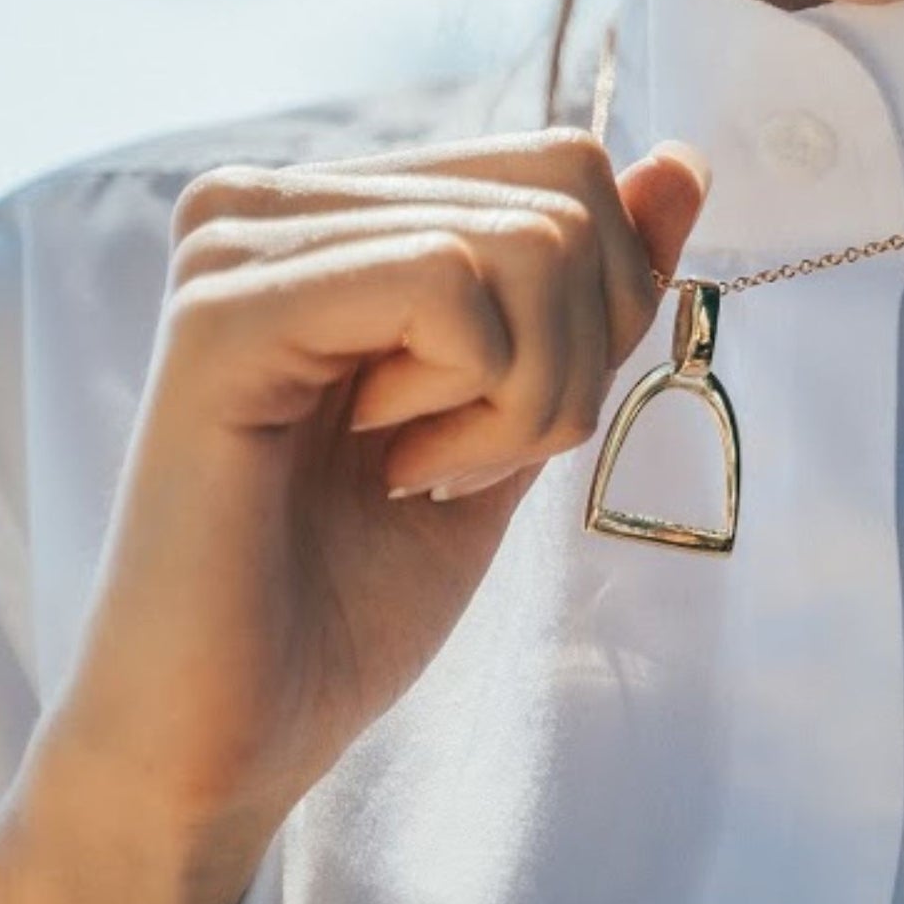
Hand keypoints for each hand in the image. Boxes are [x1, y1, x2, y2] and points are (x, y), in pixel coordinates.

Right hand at [31, 126, 711, 868]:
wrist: (230, 741)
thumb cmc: (356, 594)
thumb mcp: (525, 417)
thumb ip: (594, 291)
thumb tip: (681, 161)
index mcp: (336, 212)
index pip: (567, 167)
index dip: (602, 313)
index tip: (500, 423)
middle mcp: (274, 198)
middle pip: (565, 197)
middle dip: (569, 365)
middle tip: (451, 462)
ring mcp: (237, 244)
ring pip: (529, 243)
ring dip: (525, 400)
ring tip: (412, 472)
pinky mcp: (222, 313)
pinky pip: (448, 285)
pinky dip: (476, 405)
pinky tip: (391, 471)